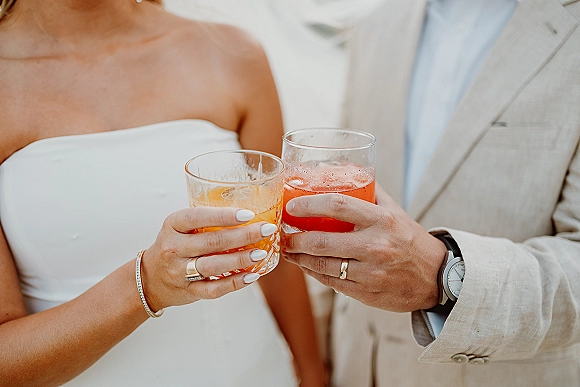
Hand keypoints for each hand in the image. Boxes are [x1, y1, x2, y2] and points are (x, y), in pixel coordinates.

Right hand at [141, 207, 277, 311]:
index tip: (248, 214)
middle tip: (266, 230)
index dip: (224, 216)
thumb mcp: (180, 226)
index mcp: (173, 225)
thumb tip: (248, 210)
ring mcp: (179, 272)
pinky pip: (214, 289)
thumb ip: (206, 219)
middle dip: (243, 235)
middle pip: (211, 242)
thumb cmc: (174, 245)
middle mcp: (174, 248)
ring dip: (240, 260)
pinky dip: (235, 283)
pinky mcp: (188, 291)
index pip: (198, 217)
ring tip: (261, 253)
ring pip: (213, 266)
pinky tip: (251, 275)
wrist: (150, 278)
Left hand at [282, 186, 446, 311]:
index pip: (337, 206)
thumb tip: (344, 170)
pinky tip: (305, 265)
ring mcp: (370, 272)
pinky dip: (313, 273)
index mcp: (382, 220)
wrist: (436, 277)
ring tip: (288, 250)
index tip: (291, 207)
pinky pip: (331, 282)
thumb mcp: (395, 211)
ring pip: (322, 266)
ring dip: (299, 258)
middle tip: (282, 234)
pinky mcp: (366, 293)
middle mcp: (376, 246)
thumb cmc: (410, 239)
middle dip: (295, 239)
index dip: (309, 205)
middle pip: (322, 242)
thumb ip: (371, 192)